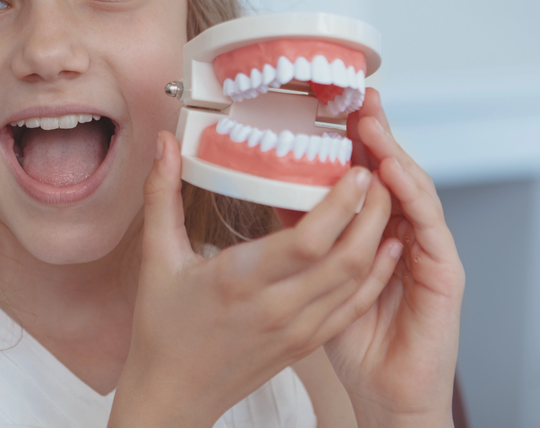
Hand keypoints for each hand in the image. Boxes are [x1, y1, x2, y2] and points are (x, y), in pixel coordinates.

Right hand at [109, 131, 401, 427]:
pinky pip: (353, 307)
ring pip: (357, 282)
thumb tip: (164, 143)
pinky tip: (383, 249)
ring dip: (377, 239)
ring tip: (382, 203)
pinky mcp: (307, 344)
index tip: (355, 170)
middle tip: (377, 174)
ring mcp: (298, 330)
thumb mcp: (156, 258)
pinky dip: (375, 276)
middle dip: (372, 213)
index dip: (341, 204)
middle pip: (346, 259)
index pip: (309, 241)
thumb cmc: (162, 329)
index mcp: (241, 281)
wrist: (173, 395)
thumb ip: (161, 195)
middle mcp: (278, 308)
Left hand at [323, 88, 465, 427]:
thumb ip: (306, 235)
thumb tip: (273, 193)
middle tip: (360, 97)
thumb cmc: (354, 339)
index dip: (358, 138)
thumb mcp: (318, 277)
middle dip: (378, 132)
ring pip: (414, 188)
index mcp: (378, 232)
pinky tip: (392, 170)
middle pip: (395, 171)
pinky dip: (412, 194)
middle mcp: (406, 234)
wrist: (386, 392)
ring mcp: (429, 250)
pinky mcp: (445, 271)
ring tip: (371, 123)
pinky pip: (428, 225)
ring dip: (394, 152)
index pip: (370, 174)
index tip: (338, 104)